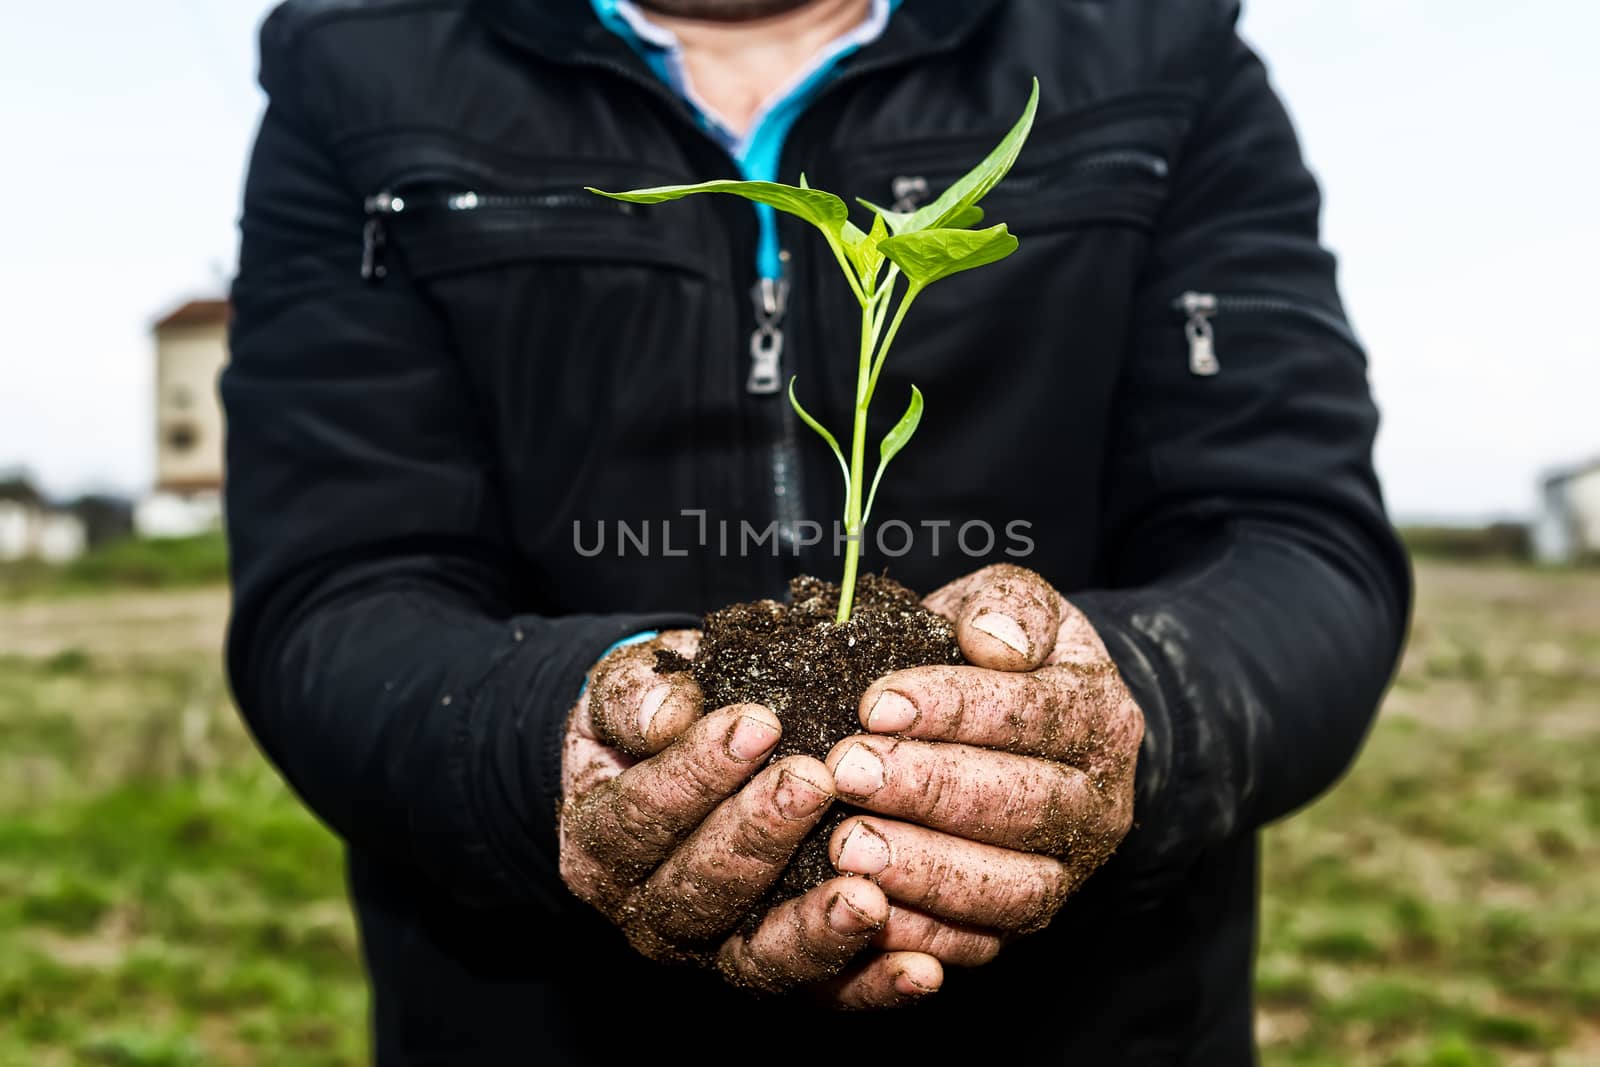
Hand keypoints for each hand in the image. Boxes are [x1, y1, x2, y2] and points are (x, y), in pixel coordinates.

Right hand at [559, 631, 942, 1007]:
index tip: (758, 721)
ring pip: (758, 956)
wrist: (676, 764)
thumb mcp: (625, 688)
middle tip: (816, 781)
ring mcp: (714, 951)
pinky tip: (920, 970)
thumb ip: (634, 693)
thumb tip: (665, 716)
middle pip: (699, 889)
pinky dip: (872, 988)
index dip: (696, 771)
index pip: (642, 815)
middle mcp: (649, 913)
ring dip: (815, 929)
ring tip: (866, 897)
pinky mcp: (778, 972)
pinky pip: (823, 995)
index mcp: (602, 843)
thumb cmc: (659, 718)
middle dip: (760, 835)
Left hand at [823, 564, 1143, 962]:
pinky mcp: (1024, 921)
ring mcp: (1068, 871)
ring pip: (1012, 889)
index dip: (955, 710)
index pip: (1035, 715)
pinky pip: (981, 944)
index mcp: (1100, 717)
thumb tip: (993, 640)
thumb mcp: (1013, 603)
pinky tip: (863, 909)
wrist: (1027, 722)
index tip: (876, 703)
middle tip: (848, 773)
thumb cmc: (1000, 655)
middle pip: (1026, 807)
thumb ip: (1010, 605)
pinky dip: (923, 935)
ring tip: (847, 844)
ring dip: (926, 870)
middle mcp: (1098, 804)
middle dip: (930, 790)